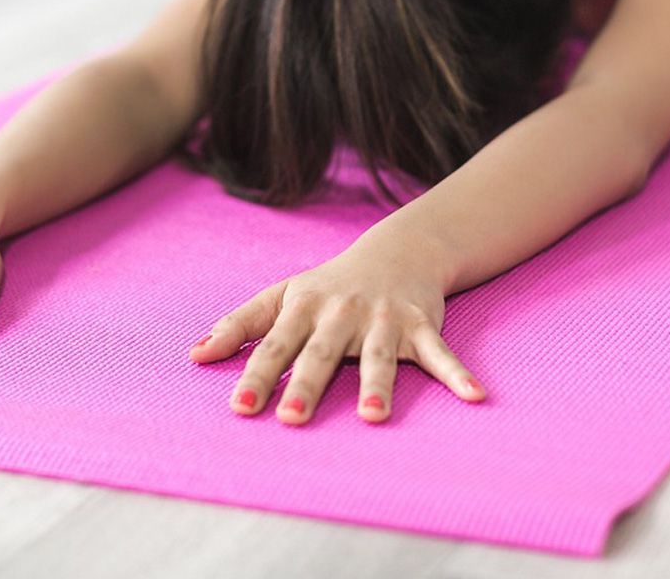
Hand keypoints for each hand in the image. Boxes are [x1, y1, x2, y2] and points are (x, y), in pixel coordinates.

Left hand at [188, 235, 484, 424]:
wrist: (397, 251)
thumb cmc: (329, 285)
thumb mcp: (281, 297)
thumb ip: (239, 326)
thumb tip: (194, 355)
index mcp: (303, 308)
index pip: (274, 345)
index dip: (256, 375)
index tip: (240, 407)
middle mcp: (341, 313)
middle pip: (321, 353)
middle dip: (307, 384)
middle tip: (292, 418)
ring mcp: (383, 319)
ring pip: (379, 356)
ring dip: (378, 386)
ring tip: (374, 418)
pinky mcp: (421, 324)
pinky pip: (440, 353)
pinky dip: (458, 374)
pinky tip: (475, 396)